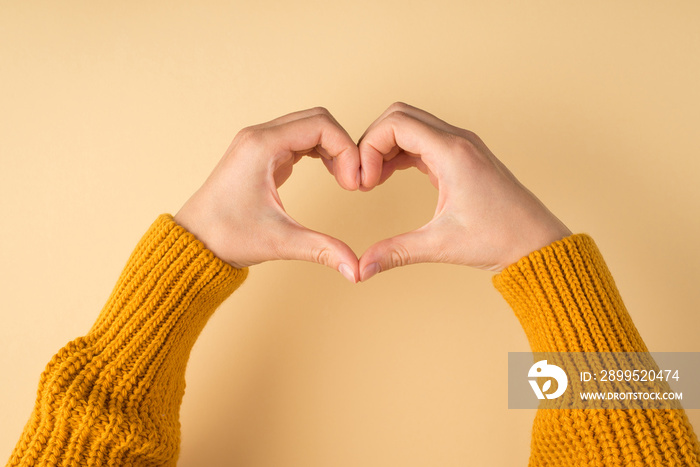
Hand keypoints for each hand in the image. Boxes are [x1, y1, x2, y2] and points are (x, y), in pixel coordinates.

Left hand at [174, 107, 360, 282]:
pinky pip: (299, 138)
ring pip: (309, 126)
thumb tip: (357, 271)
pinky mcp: (261, 153)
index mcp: (262, 146)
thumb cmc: (226, 237)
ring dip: (333, 147)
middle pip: (318, 119)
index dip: (346, 149)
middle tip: (353, 181)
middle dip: (343, 146)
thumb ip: (322, 250)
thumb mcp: (280, 242)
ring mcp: (259, 142)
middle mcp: (259, 136)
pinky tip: (331, 174)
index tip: (353, 183)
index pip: (321, 125)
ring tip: (344, 179)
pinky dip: (320, 151)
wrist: (194, 242)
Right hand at [357, 103, 571, 279]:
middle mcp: (457, 140)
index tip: (365, 183)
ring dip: (385, 146)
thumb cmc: (500, 238)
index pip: (395, 123)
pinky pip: (422, 141)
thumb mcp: (441, 245)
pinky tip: (388, 177)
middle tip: (363, 178)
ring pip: (410, 125)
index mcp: (453, 152)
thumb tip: (362, 269)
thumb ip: (396, 252)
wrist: (537, 242)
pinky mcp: (461, 157)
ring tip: (372, 180)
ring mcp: (461, 146)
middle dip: (372, 142)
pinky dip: (400, 153)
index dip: (369, 147)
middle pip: (399, 115)